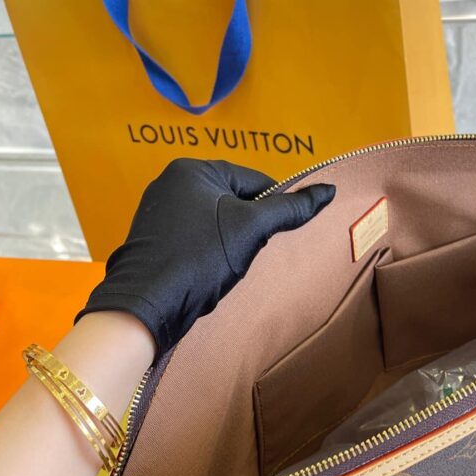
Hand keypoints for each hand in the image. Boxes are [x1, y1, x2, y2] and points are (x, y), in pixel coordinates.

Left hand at [76, 159, 334, 356]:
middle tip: (251, 252)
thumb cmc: (199, 259)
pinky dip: (210, 250)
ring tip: (228, 263)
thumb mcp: (251, 230)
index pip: (254, 179)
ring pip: (216, 219)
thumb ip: (290, 209)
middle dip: (249, 226)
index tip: (277, 235)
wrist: (146, 305)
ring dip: (231, 240)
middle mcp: (171, 182)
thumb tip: (329, 190)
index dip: (273, 207)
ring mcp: (159, 210)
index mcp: (193, 169)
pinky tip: (209, 269)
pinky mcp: (153, 237)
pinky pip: (196, 235)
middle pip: (235, 198)